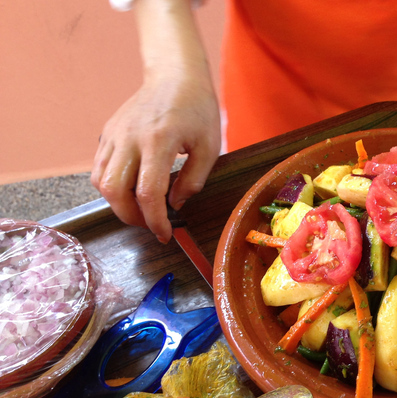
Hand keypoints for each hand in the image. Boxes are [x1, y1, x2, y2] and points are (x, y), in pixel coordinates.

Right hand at [91, 73, 219, 241]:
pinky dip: (112, 187)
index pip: (148, 192)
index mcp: (158, 141)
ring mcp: (114, 135)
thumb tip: (174, 206)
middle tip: (151, 224)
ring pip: (100, 182)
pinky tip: (133, 190)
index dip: (155, 220)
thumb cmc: (198, 110)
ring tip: (142, 210)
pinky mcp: (108, 134)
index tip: (165, 233)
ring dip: (118, 204)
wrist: (176, 76)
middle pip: (114, 190)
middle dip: (131, 217)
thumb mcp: (209, 147)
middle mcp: (129, 138)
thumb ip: (193, 181)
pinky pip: (100, 169)